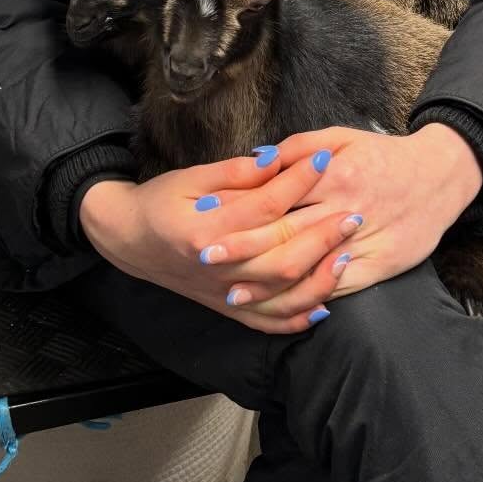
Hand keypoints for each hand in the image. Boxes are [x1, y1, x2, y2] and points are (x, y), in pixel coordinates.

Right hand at [78, 149, 364, 334]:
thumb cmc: (160, 202)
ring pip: (282, 294)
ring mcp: (224, 294)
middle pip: (282, 254)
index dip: (297, 182)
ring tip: (346, 251)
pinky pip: (269, 323)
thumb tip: (276, 158)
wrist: (129, 240)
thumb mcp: (191, 177)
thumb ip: (235, 172)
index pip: (265, 206)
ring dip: (320, 275)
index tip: (323, 160)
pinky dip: (299, 317)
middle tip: (353, 210)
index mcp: (206, 230)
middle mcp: (218, 268)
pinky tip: (324, 304)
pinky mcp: (228, 309)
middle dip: (322, 231)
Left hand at [223, 124, 482, 309]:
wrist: (440, 175)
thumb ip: (299, 148)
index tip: (205, 219)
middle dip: (244, 249)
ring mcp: (365, 240)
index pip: (279, 196)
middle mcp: (347, 207)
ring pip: (309, 267)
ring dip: (269, 283)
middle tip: (206, 260)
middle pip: (287, 234)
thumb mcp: (342, 136)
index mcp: (335, 173)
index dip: (240, 210)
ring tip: (231, 292)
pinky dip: (308, 297)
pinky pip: (341, 287)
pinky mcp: (382, 265)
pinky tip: (281, 304)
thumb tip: (257, 160)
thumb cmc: (383, 154)